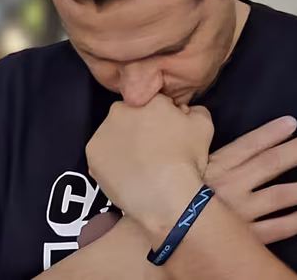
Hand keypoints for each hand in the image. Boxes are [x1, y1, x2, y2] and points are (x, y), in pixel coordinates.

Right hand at [80, 114, 296, 246]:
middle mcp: (229, 186)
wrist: (154, 233)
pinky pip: (272, 230)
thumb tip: (186, 117)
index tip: (291, 122)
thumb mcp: (164, 164)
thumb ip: (182, 145)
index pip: (247, 146)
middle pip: (270, 166)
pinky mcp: (240, 236)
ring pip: (277, 197)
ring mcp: (237, 212)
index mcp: (212, 167)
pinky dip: (291, 223)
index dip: (270, 133)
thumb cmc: (154, 194)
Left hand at [85, 95, 211, 237]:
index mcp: (148, 100)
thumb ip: (194, 110)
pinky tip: (125, 174)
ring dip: (122, 143)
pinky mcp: (92, 153)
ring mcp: (103, 131)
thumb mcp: (204, 126)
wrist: (165, 195)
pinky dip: (111, 162)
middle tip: (151, 150)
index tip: (165, 135)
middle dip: (137, 127)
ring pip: (113, 134)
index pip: (152, 103)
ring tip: (138, 165)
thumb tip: (181, 110)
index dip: (160, 119)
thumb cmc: (187, 160)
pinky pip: (102, 154)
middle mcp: (120, 110)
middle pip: (128, 115)